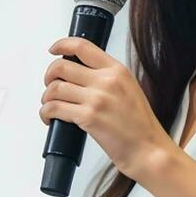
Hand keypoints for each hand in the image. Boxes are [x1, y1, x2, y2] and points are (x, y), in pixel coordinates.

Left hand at [40, 37, 176, 181]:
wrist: (149, 151)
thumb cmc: (141, 127)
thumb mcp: (130, 90)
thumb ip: (108, 79)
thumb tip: (80, 75)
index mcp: (117, 70)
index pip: (82, 47)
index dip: (62, 45)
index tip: (53, 50)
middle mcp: (106, 81)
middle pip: (61, 67)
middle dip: (49, 76)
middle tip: (50, 85)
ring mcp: (96, 98)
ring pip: (54, 88)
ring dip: (46, 98)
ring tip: (50, 106)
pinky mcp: (88, 117)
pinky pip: (54, 108)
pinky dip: (46, 113)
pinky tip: (50, 119)